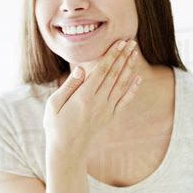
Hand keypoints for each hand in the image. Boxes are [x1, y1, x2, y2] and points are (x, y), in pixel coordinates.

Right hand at [43, 38, 141, 156]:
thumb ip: (69, 85)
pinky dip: (133, 89)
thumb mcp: (54, 104)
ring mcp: (107, 110)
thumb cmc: (56, 125)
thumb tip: (82, 68)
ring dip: (129, 68)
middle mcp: (99, 102)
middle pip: (114, 74)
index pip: (102, 71)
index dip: (112, 55)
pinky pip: (125, 101)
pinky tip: (138, 78)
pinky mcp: (110, 117)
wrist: (67, 150)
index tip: (120, 43)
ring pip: (121, 85)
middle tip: (131, 41)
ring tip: (135, 54)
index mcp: (84, 97)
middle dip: (123, 57)